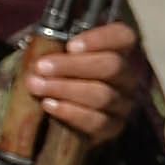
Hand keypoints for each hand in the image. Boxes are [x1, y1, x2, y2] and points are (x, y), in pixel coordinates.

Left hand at [24, 22, 150, 144]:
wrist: (56, 114)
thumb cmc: (57, 73)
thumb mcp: (58, 53)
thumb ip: (57, 45)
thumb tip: (43, 45)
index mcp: (118, 50)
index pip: (122, 37)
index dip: (99, 39)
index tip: (70, 46)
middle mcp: (127, 76)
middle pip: (112, 66)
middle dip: (73, 66)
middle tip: (42, 67)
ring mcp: (123, 103)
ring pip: (103, 95)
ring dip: (65, 89)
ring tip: (37, 86)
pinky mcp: (114, 127)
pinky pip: (97, 122)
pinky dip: (70, 113)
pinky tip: (49, 105)